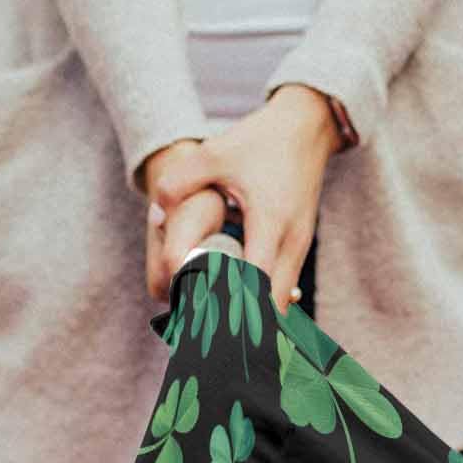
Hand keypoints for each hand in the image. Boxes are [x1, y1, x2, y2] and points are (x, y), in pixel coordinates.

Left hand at [145, 85, 340, 314]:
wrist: (307, 126)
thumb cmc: (261, 141)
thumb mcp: (215, 153)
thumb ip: (179, 181)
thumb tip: (155, 215)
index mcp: (270, 222)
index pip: (255, 284)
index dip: (231, 308)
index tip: (206, 324)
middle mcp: (291, 242)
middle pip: (272, 307)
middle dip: (243, 325)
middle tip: (208, 335)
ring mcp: (300, 248)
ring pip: (281, 303)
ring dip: (254, 317)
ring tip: (219, 326)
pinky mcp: (300, 248)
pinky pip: (283, 289)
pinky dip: (262, 302)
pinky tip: (237, 307)